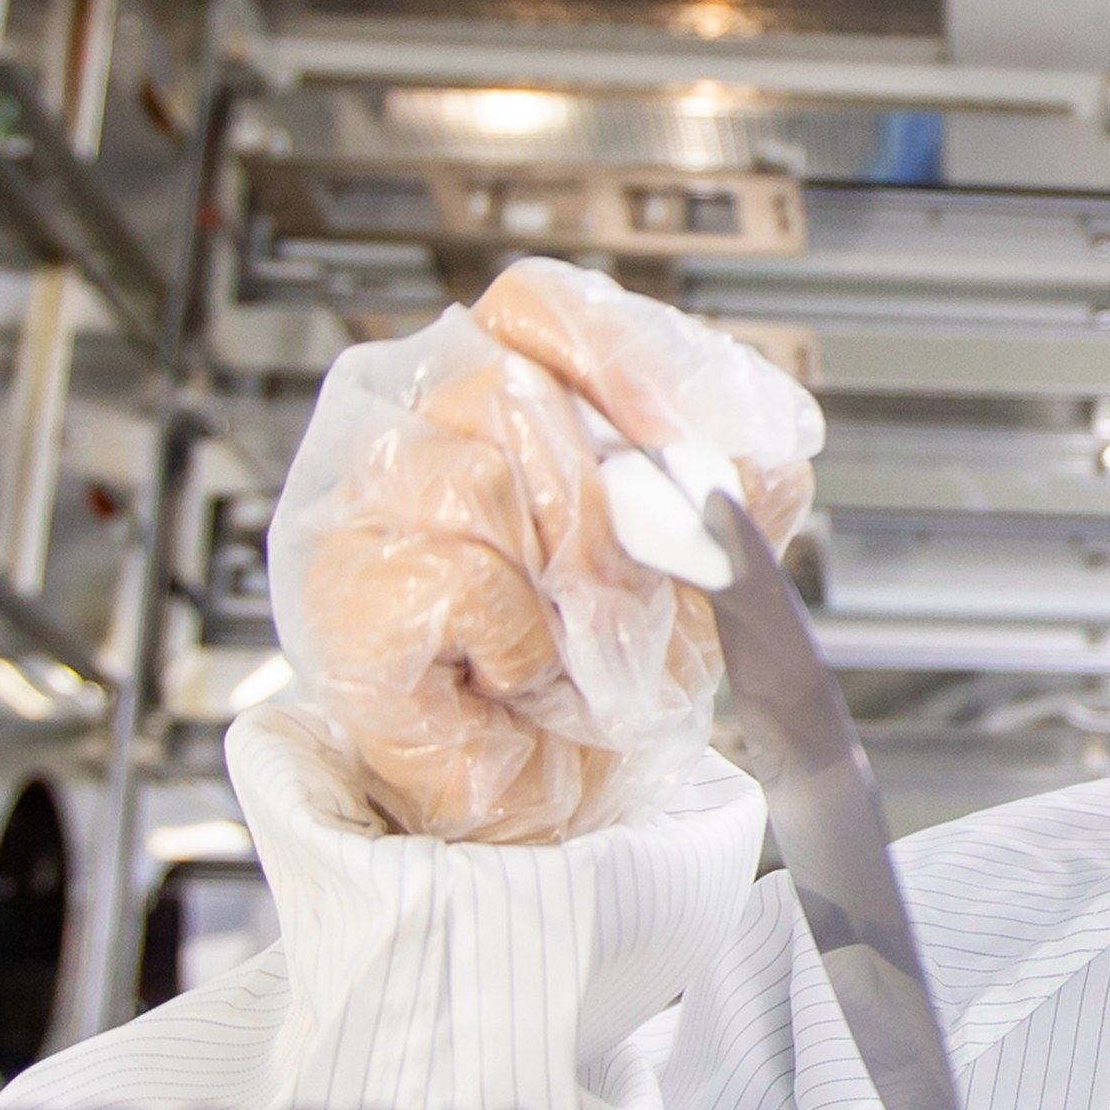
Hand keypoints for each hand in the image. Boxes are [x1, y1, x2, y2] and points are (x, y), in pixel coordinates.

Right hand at [269, 258, 823, 842]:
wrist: (548, 802)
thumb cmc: (602, 676)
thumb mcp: (703, 562)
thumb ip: (738, 485)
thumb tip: (766, 445)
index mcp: (486, 386)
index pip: (538, 306)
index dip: (625, 355)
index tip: (693, 433)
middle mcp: (405, 426)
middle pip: (509, 385)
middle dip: (613, 498)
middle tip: (650, 579)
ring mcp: (359, 506)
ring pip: (483, 477)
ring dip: (573, 581)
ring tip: (585, 644)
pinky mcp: (344, 599)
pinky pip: (460, 579)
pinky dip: (524, 644)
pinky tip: (520, 675)